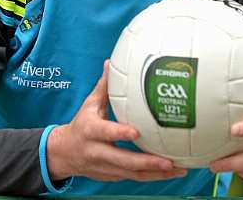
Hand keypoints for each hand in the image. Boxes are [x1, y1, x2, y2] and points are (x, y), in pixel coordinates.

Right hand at [46, 60, 187, 181]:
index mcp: (90, 131)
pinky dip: (153, 176)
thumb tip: (110, 63)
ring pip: (132, 174)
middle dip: (147, 163)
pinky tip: (171, 172)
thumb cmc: (81, 125)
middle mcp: (97, 151)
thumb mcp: (89, 105)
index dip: (119, 134)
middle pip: (123, 161)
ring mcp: (105, 167)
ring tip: (178, 169)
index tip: (136, 133)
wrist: (64, 154)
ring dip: (156, 174)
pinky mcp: (113, 176)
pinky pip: (135, 178)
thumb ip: (103, 87)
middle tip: (168, 161)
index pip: (105, 132)